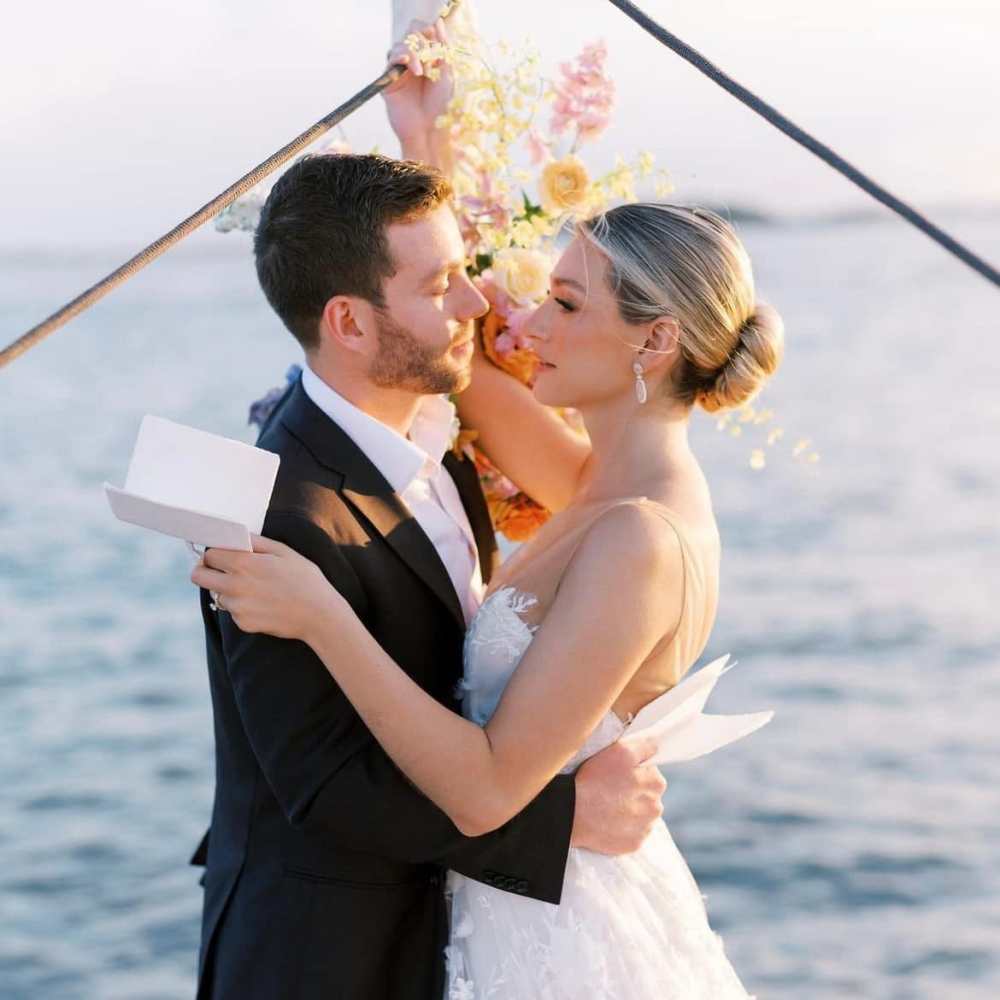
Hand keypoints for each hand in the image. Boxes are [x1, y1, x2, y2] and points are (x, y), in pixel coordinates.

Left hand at [190, 534, 338, 642]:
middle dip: (205, 570)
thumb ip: (255, 543)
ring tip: (254, 589)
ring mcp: (237, 607)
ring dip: (227, 590)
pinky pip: (232, 611)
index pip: (209, 555)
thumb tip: (236, 537)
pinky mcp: (243, 623)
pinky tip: (263, 603)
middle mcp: (235, 586)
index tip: (221, 555)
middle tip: (219, 570)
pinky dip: (242, 606)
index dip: (214, 553)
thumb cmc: (305, 580)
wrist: (319, 615)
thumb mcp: (284, 552)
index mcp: (244, 564)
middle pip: (198, 576)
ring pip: (216, 594)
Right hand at [383, 17, 453, 148]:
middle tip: (430, 57)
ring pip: (400, 45)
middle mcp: (413, 64)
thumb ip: (443, 49)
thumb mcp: (447, 75)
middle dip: (421, 42)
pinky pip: (390, 59)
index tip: (436, 39)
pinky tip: (409, 64)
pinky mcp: (389, 81)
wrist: (429, 131)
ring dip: (413, 51)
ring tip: (421, 71)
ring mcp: (400, 72)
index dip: (429, 32)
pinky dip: (400, 56)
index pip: (424, 35)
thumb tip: (438, 23)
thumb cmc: (441, 107)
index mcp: (428, 61)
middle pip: (411, 36)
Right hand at [569, 735, 667, 853]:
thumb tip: (657, 748)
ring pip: (641, 815)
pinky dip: (623, 827)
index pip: (651, 773)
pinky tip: (608, 821)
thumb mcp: (619, 751)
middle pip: (647, 795)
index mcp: (656, 783)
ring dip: (630, 810)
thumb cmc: (596, 779)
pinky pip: (632, 833)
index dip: (634, 770)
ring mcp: (645, 828)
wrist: (574, 813)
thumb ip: (644, 747)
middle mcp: (656, 807)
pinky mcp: (633, 844)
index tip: (617, 773)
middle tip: (610, 789)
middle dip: (634, 791)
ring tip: (608, 806)